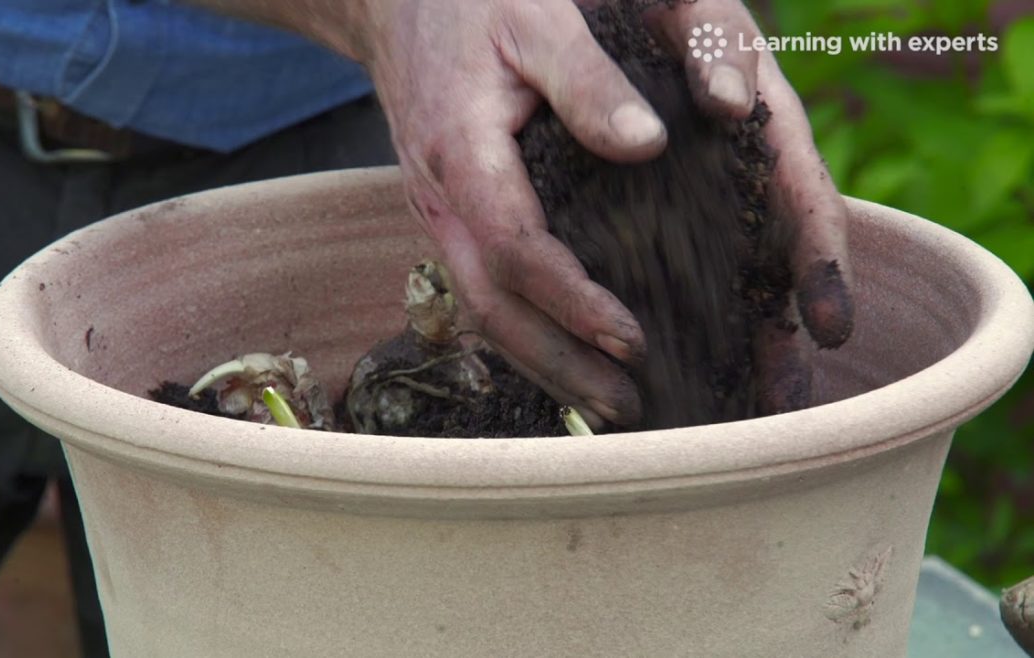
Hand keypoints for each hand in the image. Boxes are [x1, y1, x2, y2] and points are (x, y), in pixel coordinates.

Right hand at [359, 0, 852, 424]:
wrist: (397, 1)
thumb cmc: (473, 0)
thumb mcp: (538, 15)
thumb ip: (589, 78)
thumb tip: (648, 144)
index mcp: (463, 153)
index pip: (516, 251)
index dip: (573, 302)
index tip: (632, 339)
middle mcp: (442, 200)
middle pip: (493, 308)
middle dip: (559, 365)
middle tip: (626, 408)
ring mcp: (438, 214)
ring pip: (483, 310)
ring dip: (543, 363)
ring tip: (607, 403)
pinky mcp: (449, 215)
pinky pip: (483, 289)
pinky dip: (526, 332)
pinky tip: (566, 354)